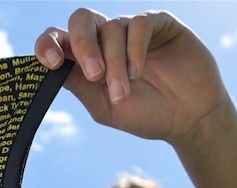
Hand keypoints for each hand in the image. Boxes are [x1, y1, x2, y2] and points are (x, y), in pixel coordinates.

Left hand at [34, 8, 228, 148]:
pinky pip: (139, 24)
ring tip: (123, 92)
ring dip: (115, 63)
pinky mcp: (160, 23)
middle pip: (81, 19)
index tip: (51, 62)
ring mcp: (133, 29)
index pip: (59, 38)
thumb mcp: (104, 107)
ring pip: (111, 28)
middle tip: (94, 74)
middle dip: (83, 45)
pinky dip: (134, 49)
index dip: (48, 44)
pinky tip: (138, 72)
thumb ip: (79, 85)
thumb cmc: (146, 114)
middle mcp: (107, 38)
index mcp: (88, 58)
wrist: (188, 119)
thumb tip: (52, 67)